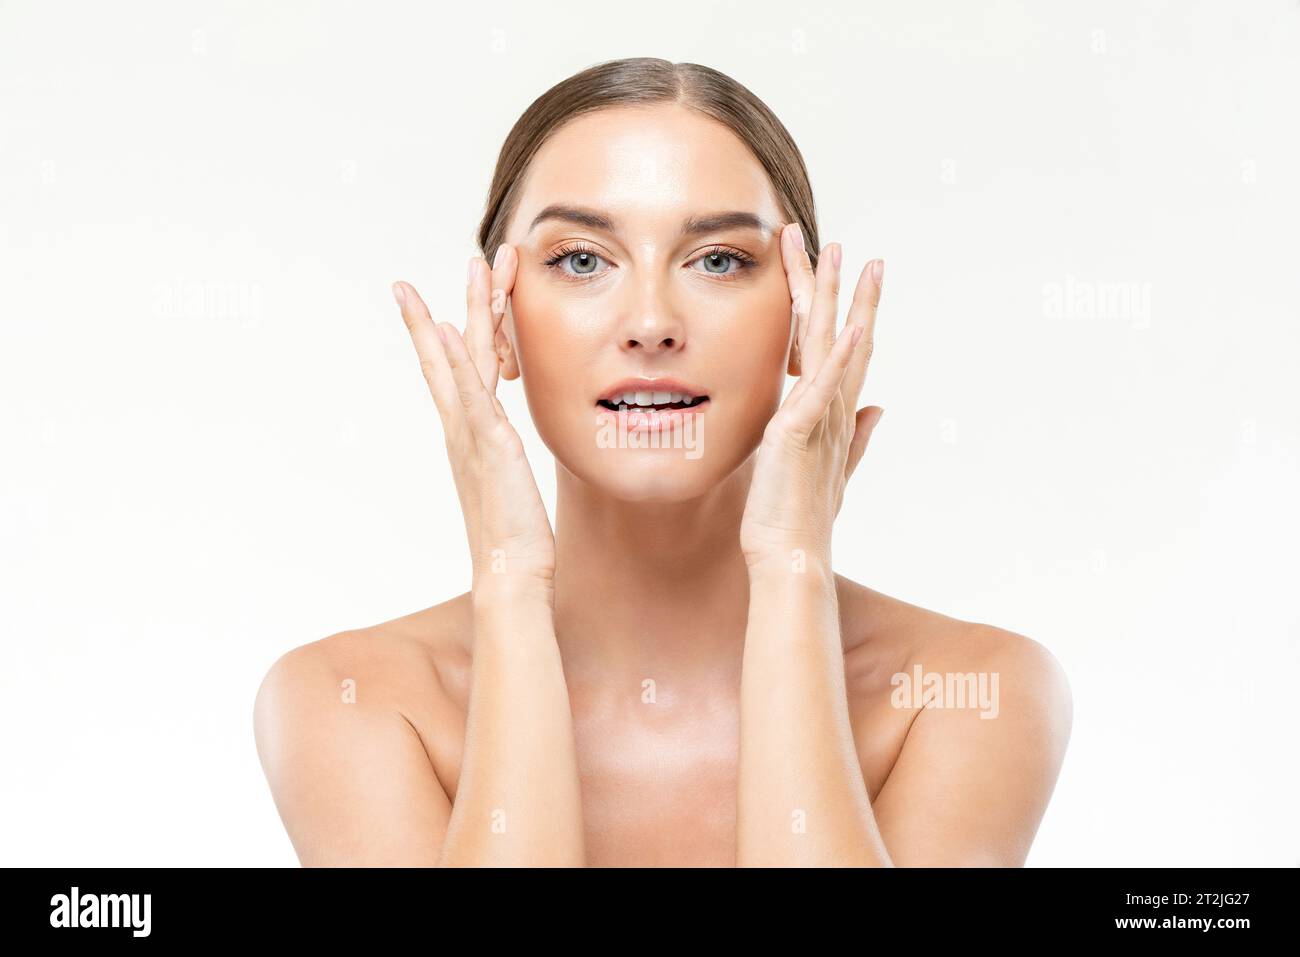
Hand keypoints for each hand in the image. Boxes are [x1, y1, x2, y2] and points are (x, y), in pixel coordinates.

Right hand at [392, 246, 556, 597]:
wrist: (508, 575)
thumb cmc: (513, 537)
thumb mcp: (507, 482)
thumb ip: (498, 453)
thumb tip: (498, 438)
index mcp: (469, 434)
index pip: (454, 371)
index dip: (448, 330)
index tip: (438, 296)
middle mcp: (464, 428)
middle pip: (458, 352)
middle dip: (464, 301)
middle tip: (473, 256)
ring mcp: (473, 434)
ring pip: (468, 360)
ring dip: (471, 310)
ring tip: (475, 268)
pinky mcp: (490, 447)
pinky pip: (472, 396)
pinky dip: (456, 362)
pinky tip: (451, 330)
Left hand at [739, 224, 884, 570]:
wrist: (792, 557)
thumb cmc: (800, 518)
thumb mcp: (829, 468)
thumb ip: (856, 437)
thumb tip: (879, 409)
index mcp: (832, 415)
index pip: (843, 351)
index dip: (847, 310)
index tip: (850, 272)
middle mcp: (833, 411)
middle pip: (841, 337)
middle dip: (842, 289)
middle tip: (845, 245)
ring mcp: (821, 420)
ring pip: (831, 349)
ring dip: (838, 301)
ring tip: (841, 258)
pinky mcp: (801, 435)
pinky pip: (821, 392)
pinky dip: (839, 361)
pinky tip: (851, 329)